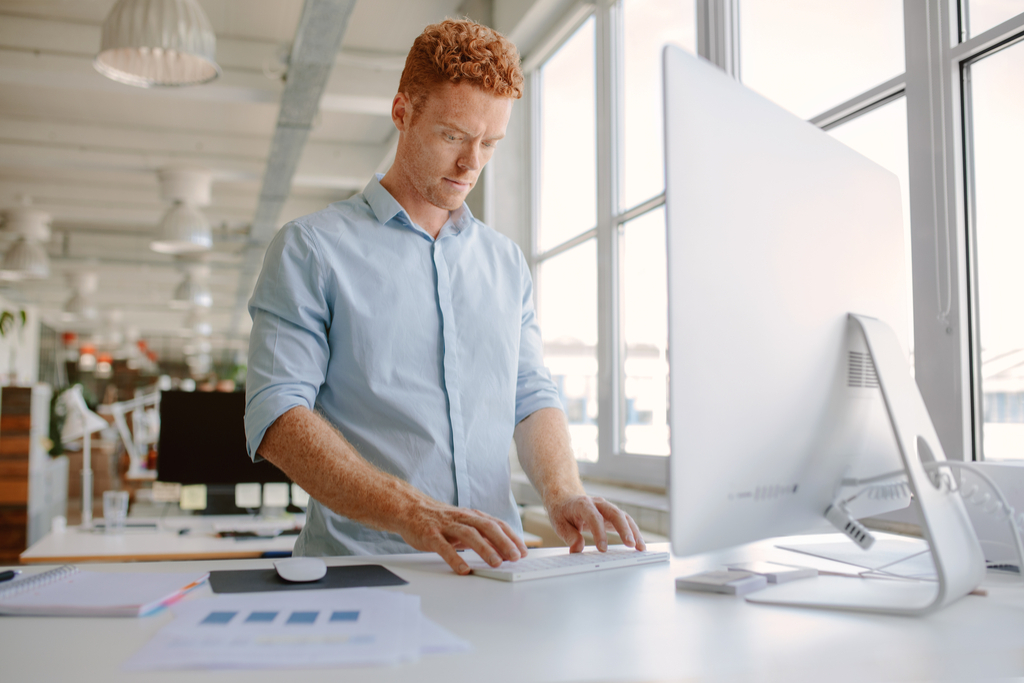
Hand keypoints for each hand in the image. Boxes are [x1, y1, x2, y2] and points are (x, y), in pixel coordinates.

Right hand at [396, 498, 528, 574]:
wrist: (410, 509)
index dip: (512, 537)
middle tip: (515, 557)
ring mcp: (446, 526)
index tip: (523, 551)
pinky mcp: (430, 535)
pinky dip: (455, 558)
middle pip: (487, 527)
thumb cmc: (440, 520)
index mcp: (472, 516)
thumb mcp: (464, 526)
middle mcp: (462, 518)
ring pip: (469, 535)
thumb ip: (482, 536)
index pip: (497, 524)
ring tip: (496, 563)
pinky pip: (444, 547)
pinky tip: (463, 569)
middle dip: (503, 542)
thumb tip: (503, 551)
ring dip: (485, 549)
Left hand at [546, 495, 645, 552]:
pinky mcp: (612, 514)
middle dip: (624, 529)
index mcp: (583, 504)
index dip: (599, 533)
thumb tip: (577, 549)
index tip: (602, 549)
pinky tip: (639, 544)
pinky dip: (633, 532)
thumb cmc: (562, 511)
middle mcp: (598, 503)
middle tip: (630, 545)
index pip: (594, 517)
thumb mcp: (559, 523)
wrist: (565, 498)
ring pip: (624, 516)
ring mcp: (607, 508)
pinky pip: (626, 521)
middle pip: (614, 513)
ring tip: (640, 547)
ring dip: (633, 531)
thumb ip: (569, 536)